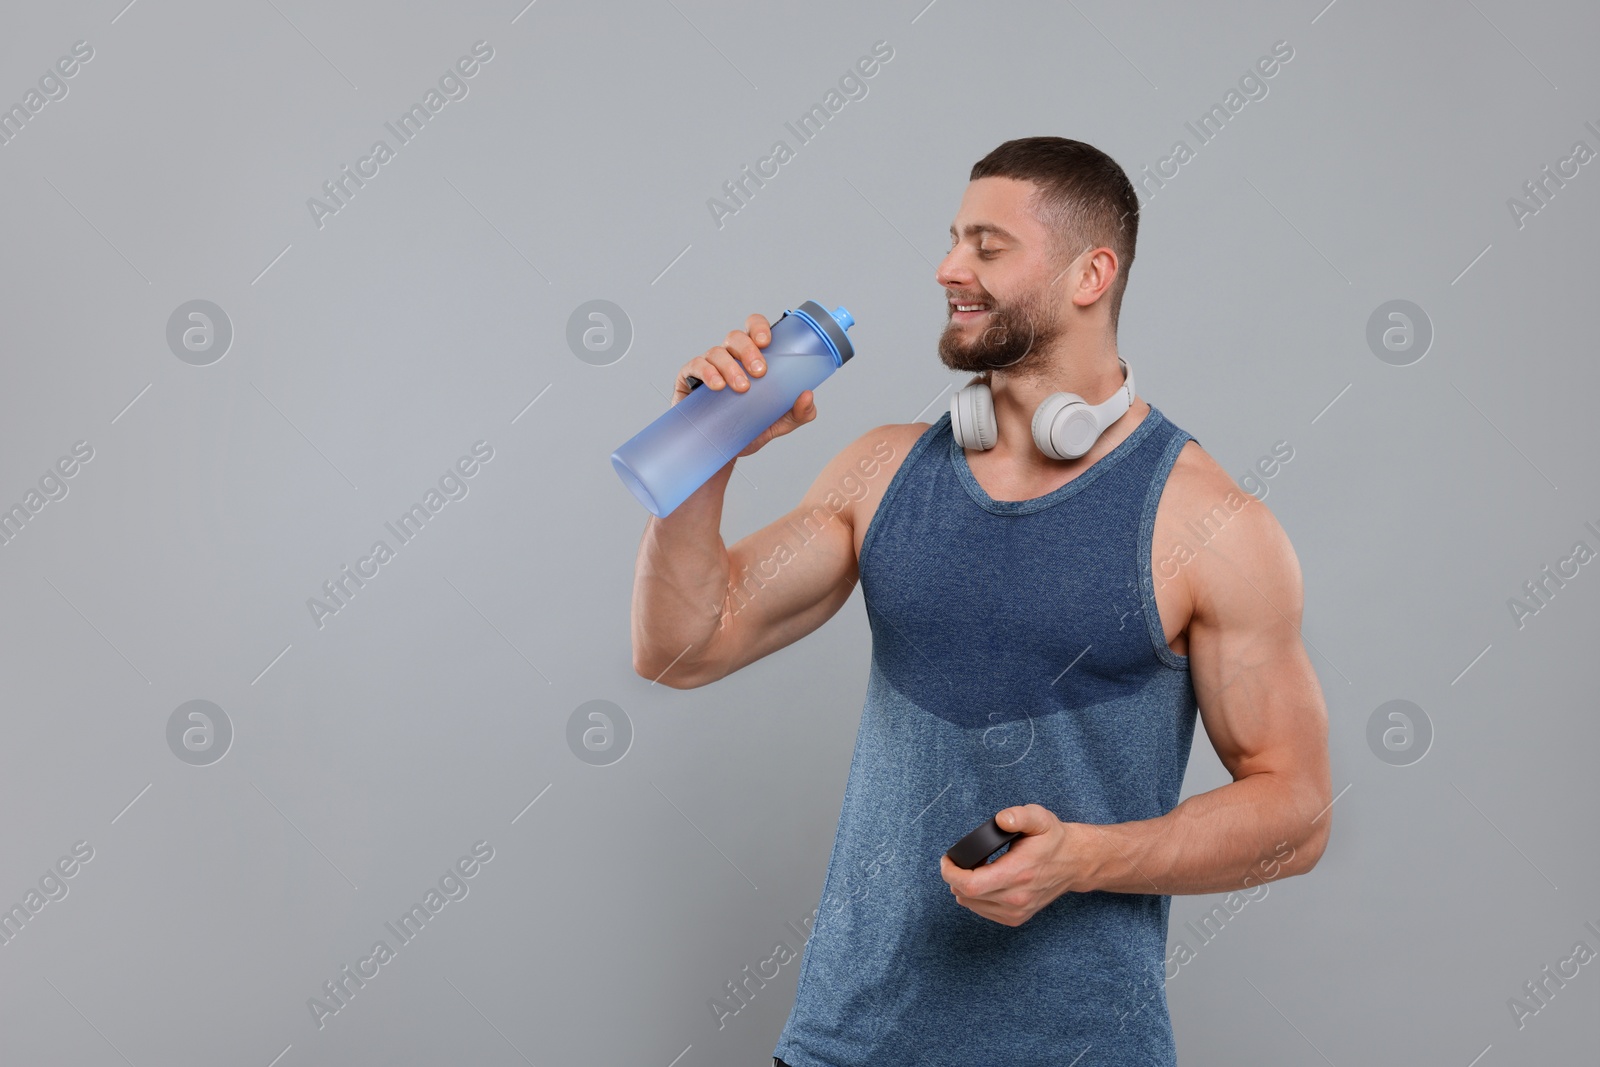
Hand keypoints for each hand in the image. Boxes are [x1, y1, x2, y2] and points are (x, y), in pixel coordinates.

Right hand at [671, 312, 817, 457]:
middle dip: (748, 350)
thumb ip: (799, 412)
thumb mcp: (780, 422)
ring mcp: (708, 366)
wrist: (723, 453)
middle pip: (735, 337)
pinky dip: (707, 373)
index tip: (767, 341)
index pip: (753, 329)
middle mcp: (729, 357)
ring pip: (717, 352)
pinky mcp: (689, 379)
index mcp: (750, 357)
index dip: (759, 327)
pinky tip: (717, 386)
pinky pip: (695, 366)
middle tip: (760, 372)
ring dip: (730, 366)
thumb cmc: (749, 428)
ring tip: (741, 388)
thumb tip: (808, 395)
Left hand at [939, 805, 1088, 925]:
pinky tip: (983, 882)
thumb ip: (1018, 816)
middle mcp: (1017, 897)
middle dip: (954, 877)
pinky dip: (976, 898)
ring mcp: (1017, 911)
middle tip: (956, 861)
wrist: (1075, 862)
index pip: (971, 885)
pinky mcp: (1017, 918)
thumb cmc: (1053, 839)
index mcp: (1018, 873)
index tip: (948, 860)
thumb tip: (1001, 820)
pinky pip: (984, 912)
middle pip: (967, 896)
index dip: (951, 873)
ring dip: (964, 888)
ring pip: (972, 905)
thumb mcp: (1039, 818)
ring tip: (972, 869)